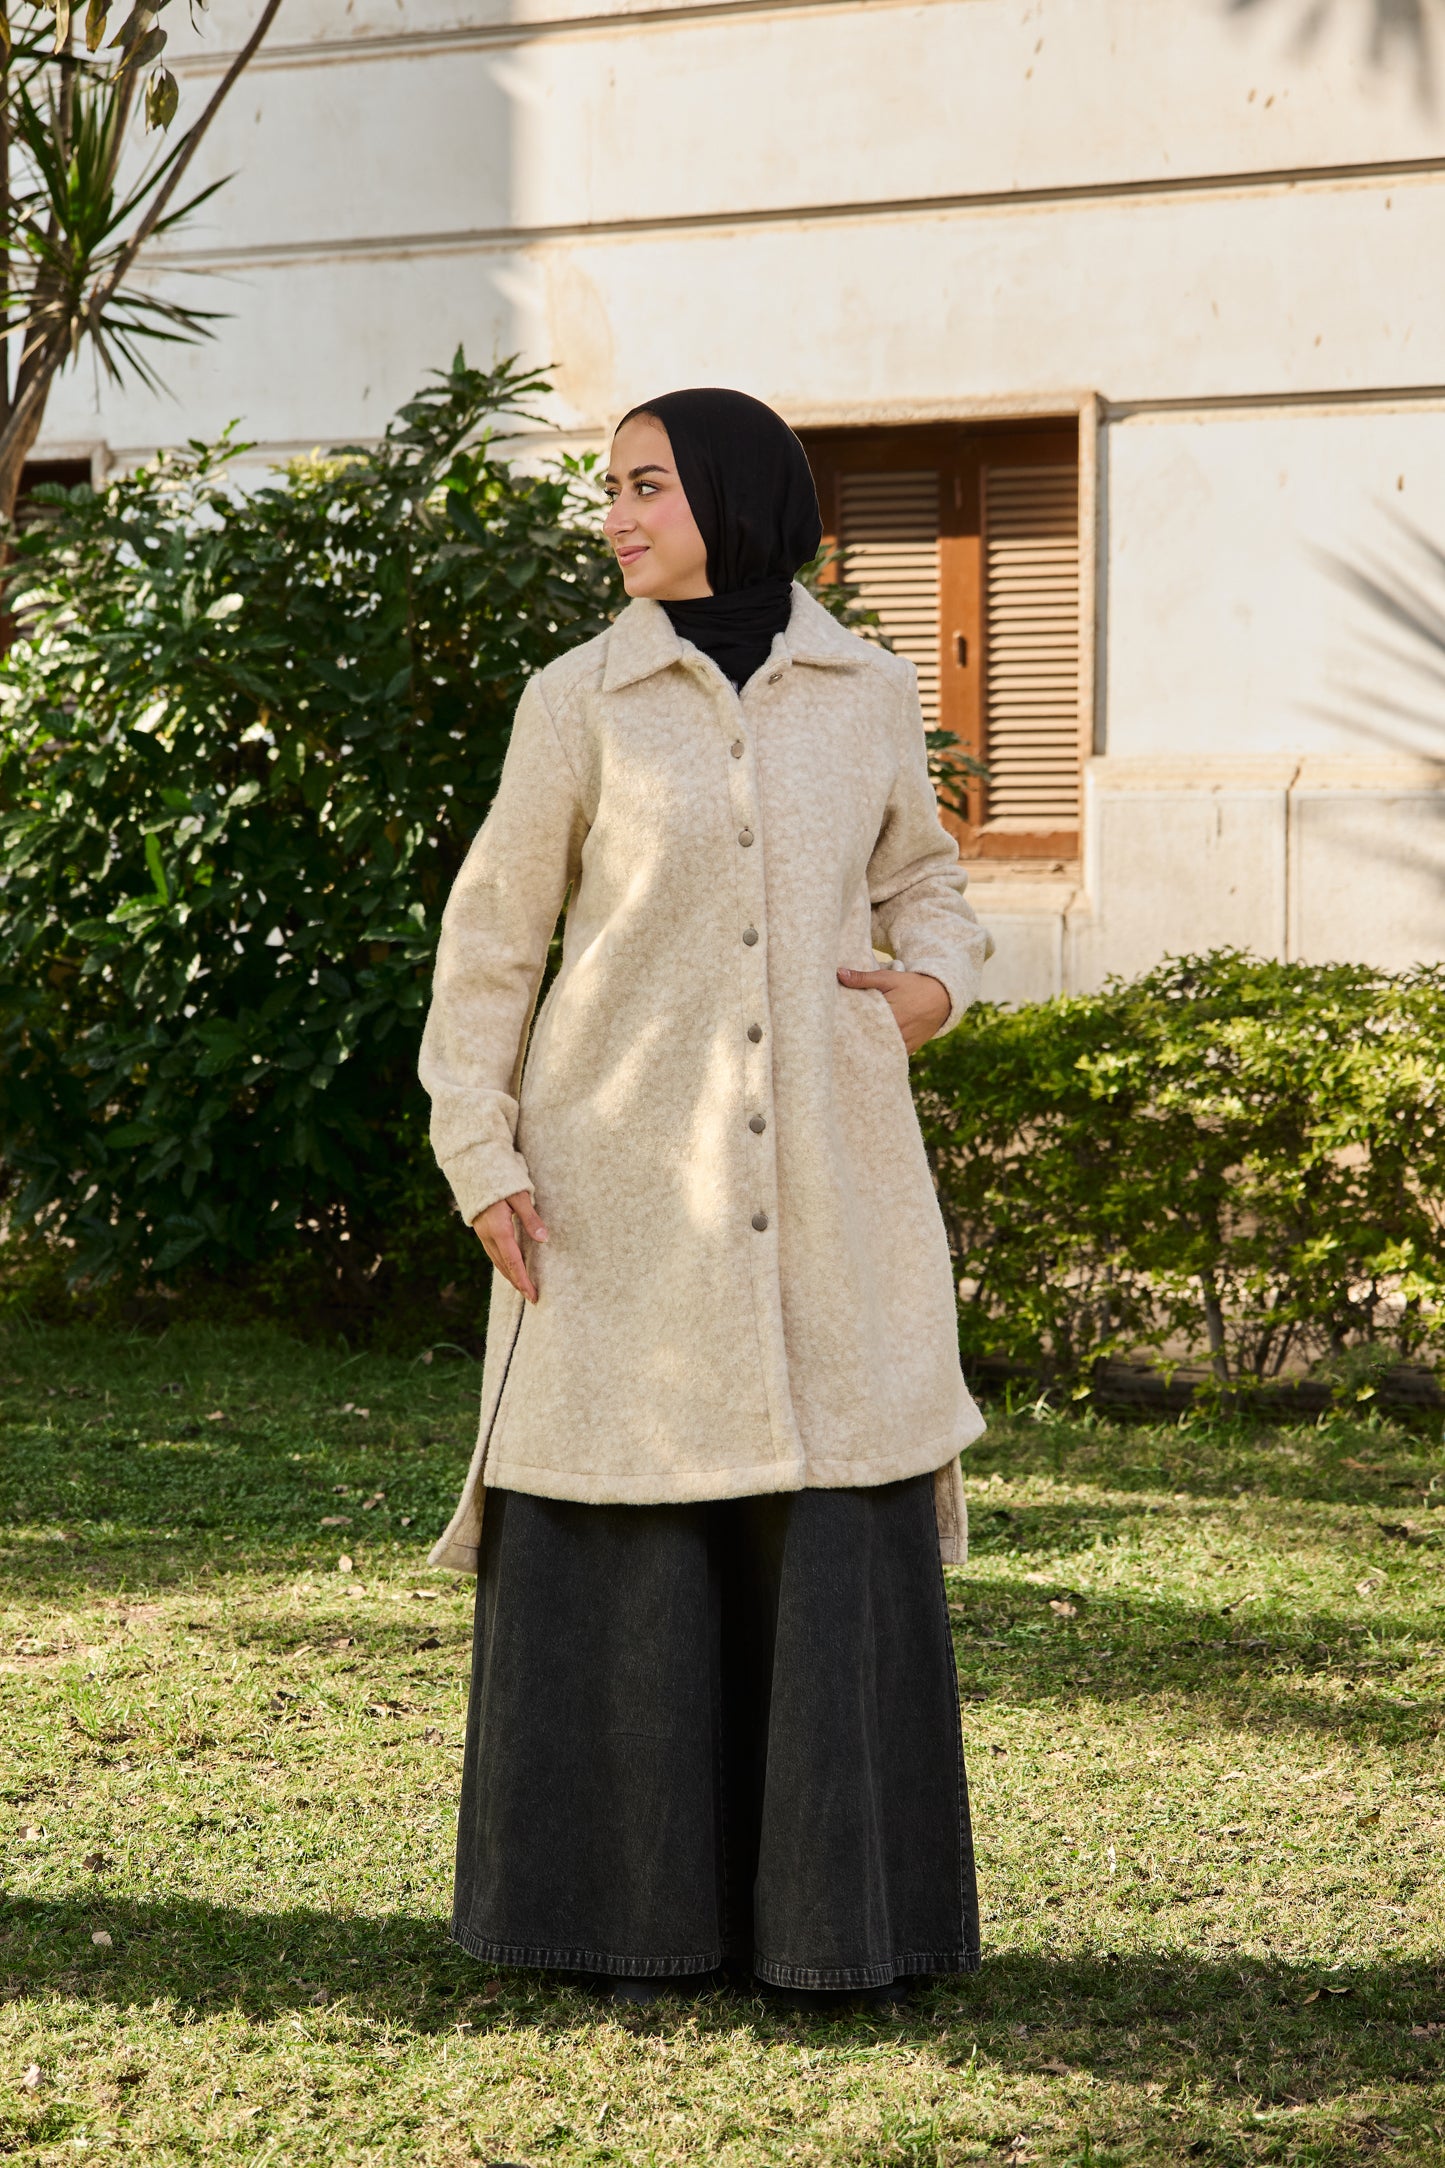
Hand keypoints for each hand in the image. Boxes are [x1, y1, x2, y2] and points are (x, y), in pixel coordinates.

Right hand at [471, 1189, 546, 1303]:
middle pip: (504, 1266)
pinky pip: (493, 1252)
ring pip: (497, 1261)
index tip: (533, 1296)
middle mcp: (488, 1235)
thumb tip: (544, 1238)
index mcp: (499, 1229)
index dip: (523, 1281)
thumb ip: (531, 1218)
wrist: (474, 1168)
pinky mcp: (482, 1229)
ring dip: (510, 1275)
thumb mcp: (520, 1196)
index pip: (513, 1262)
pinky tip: (510, 1267)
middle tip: (532, 1297)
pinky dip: (503, 1264)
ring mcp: (483, 1233)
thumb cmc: (501, 1179)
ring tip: (523, 1287)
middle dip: (518, 1283)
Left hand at [837, 966, 949, 1054]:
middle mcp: (896, 1033)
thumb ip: (863, 978)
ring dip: (866, 1048)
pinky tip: (866, 1051)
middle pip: (868, 1041)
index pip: (860, 1026)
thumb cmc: (912, 985)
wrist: (942, 996)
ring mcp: (903, 1044)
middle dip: (854, 1040)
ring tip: (847, 1048)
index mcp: (889, 1016)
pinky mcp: (909, 1049)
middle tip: (835, 1039)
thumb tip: (839, 974)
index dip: (846, 1027)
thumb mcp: (887, 978)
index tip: (832, 1027)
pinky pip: (891, 1055)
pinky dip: (880, 1052)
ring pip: (879, 1050)